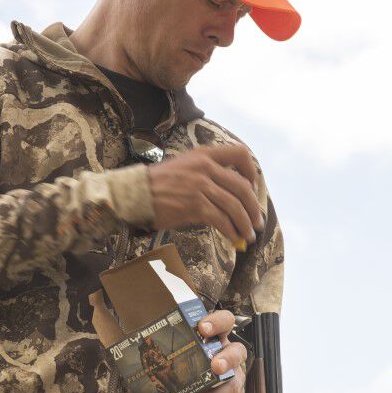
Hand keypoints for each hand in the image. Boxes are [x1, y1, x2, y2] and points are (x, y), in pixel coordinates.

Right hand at [148, 145, 263, 244]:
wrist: (135, 193)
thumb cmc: (158, 183)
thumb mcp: (185, 166)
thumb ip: (207, 173)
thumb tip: (229, 194)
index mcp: (204, 155)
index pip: (240, 154)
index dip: (251, 171)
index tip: (252, 186)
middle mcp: (205, 167)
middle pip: (242, 187)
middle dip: (253, 208)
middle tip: (257, 221)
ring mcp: (200, 186)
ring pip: (235, 206)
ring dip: (246, 224)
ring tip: (248, 235)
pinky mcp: (195, 206)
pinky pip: (222, 220)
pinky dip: (231, 231)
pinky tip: (233, 238)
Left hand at [171, 310, 246, 392]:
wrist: (207, 379)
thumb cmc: (192, 356)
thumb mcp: (187, 344)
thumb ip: (175, 339)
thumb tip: (146, 338)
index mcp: (219, 335)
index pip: (225, 320)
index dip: (217, 322)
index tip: (202, 328)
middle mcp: (230, 353)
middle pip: (237, 352)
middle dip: (227, 359)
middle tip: (215, 367)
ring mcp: (235, 376)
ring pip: (233, 385)